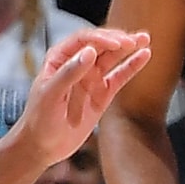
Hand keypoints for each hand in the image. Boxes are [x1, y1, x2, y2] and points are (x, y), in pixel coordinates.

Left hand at [15, 29, 151, 163]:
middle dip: (118, 40)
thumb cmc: (39, 119)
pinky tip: (144, 55)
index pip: (83, 40)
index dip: (101, 38)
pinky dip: (131, 66)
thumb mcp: (51, 94)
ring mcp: (91, 78)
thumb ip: (70, 72)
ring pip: (112, 58)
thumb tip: (90, 52)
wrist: (43, 145)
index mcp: (59, 58)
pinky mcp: (102, 94)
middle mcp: (77, 64)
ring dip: (129, 47)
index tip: (117, 43)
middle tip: (135, 40)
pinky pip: (119, 76)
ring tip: (145, 38)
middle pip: (101, 45)